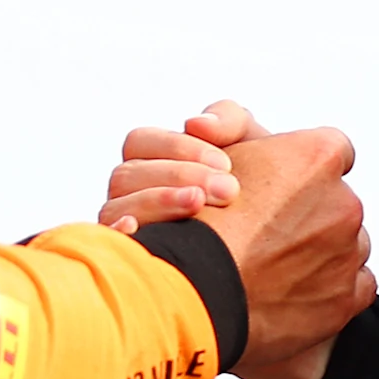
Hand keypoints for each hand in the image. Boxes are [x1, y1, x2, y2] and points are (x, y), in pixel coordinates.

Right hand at [97, 100, 268, 233]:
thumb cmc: (255, 182)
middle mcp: (130, 192)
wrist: (269, 238)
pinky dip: (118, 234)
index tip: (225, 164)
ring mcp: (129, 225)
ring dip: (158, 202)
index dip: (178, 148)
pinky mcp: (137, 258)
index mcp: (149, 159)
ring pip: (116, 208)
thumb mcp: (249, 144)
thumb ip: (228, 120)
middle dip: (178, 176)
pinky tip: (137, 228)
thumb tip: (195, 124)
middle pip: (126, 175)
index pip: (140, 142)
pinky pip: (110, 244)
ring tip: (198, 206)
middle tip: (228, 190)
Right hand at [195, 127, 372, 378]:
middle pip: (339, 203)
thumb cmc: (195, 216)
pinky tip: (291, 290)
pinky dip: (330, 290)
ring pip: (347, 247)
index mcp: (319, 156)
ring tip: (274, 266)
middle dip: (313, 215)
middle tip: (267, 233)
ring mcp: (349, 253)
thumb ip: (232, 122)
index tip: (283, 188)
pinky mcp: (346, 297)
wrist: (192, 289)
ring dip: (322, 253)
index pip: (334, 151)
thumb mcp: (207, 147)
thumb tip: (240, 128)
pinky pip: (354, 287)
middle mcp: (345, 202)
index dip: (305, 170)